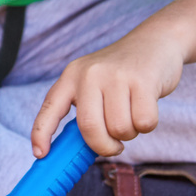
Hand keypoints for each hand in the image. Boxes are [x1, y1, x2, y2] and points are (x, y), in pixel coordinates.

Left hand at [29, 29, 185, 158]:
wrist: (156, 41)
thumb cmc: (123, 74)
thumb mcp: (94, 83)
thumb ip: (84, 110)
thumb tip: (76, 152)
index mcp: (71, 76)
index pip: (50, 107)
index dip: (41, 133)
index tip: (39, 154)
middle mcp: (89, 74)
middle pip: (90, 128)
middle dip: (104, 146)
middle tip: (114, 146)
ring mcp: (116, 75)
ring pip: (119, 129)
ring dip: (129, 134)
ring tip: (132, 114)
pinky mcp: (143, 80)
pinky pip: (144, 123)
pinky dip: (147, 125)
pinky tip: (147, 107)